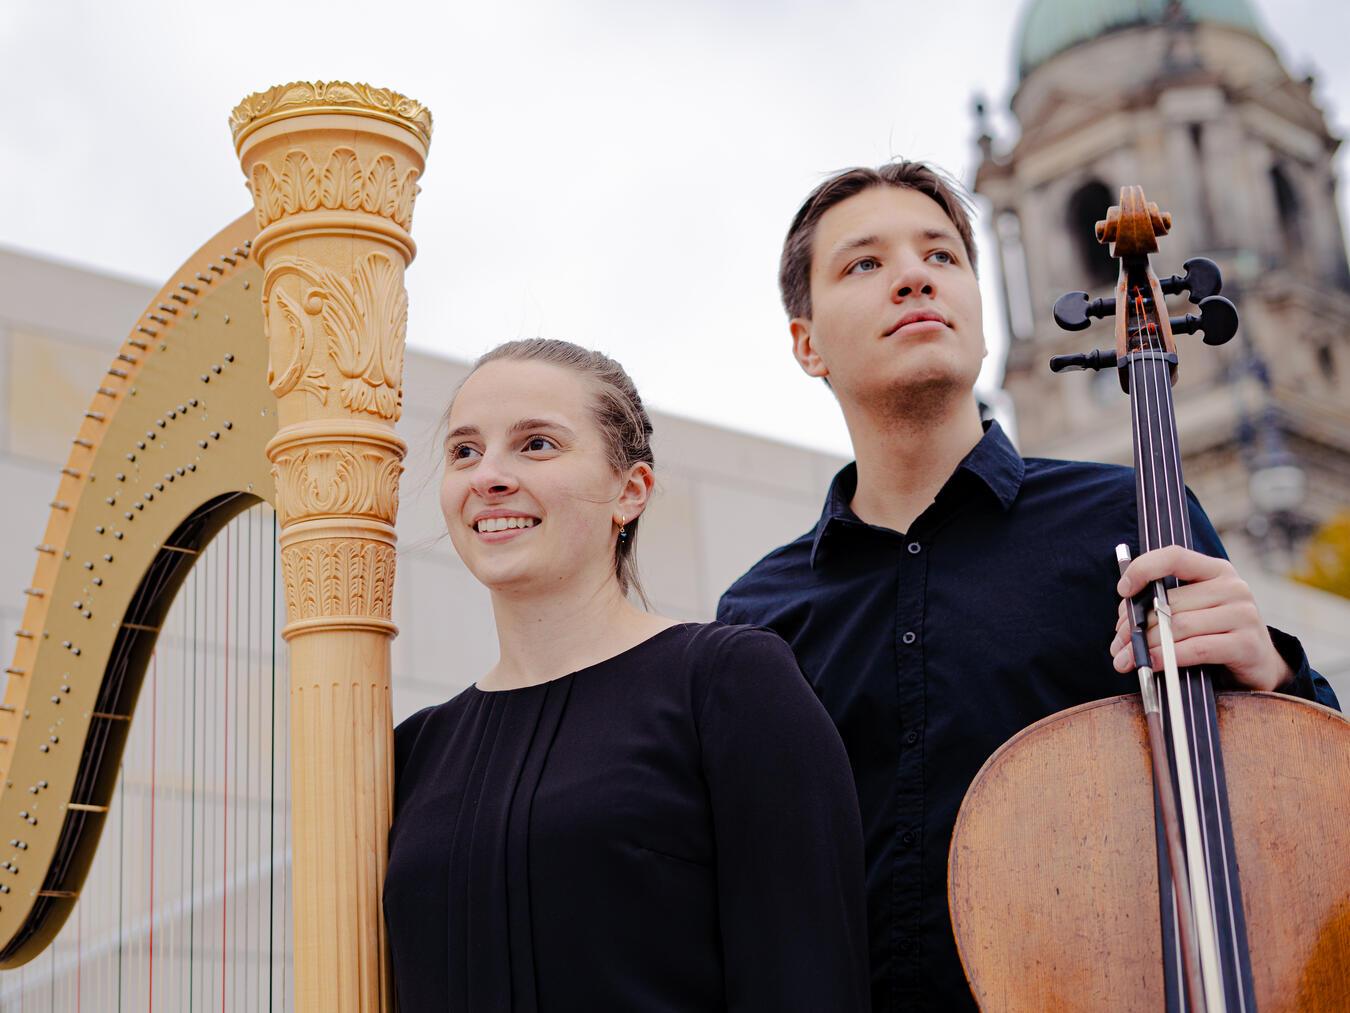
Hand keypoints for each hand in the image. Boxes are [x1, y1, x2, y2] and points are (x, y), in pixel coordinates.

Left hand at [1109, 545, 1291, 691]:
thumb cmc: (1215, 635)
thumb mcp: (1191, 612)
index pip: (1174, 557)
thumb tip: (1124, 622)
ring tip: (1126, 660)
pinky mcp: (1247, 644)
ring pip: (1178, 626)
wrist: (1259, 665)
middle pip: (1169, 602)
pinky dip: (1168, 658)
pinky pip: (1197, 649)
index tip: (1122, 591)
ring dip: (1146, 645)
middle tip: (1117, 645)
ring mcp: (1243, 615)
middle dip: (1136, 626)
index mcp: (1216, 571)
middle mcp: (1233, 587)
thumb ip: (1162, 607)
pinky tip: (1152, 665)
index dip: (1143, 569)